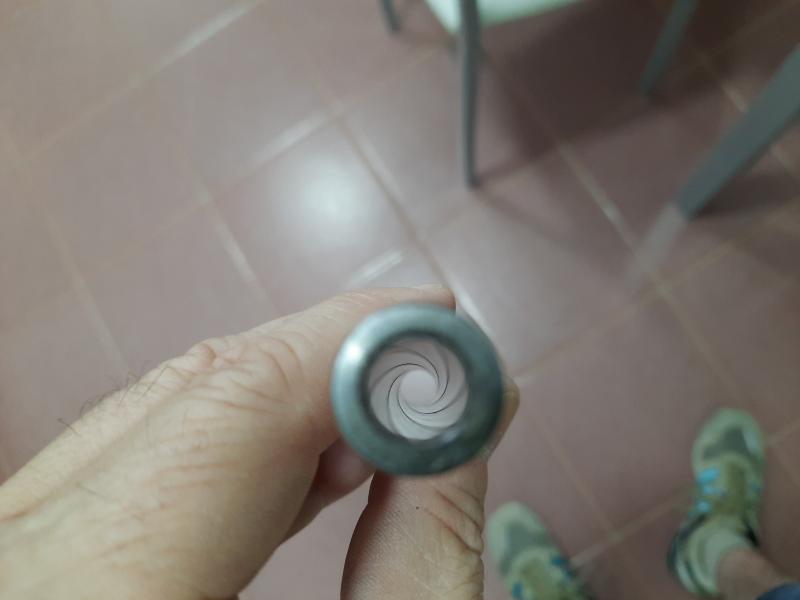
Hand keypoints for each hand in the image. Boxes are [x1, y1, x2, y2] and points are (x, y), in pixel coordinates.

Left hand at [0, 286, 517, 598]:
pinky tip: (302, 466)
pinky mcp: (26, 581)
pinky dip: (223, 459)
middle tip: (424, 358)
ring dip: (277, 408)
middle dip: (320, 368)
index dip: (345, 346)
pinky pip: (116, 482)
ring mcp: (2, 576)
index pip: (224, 415)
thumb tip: (459, 417)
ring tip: (381, 410)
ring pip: (141, 431)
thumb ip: (425, 553)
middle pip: (177, 408)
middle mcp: (12, 580)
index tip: (437, 318)